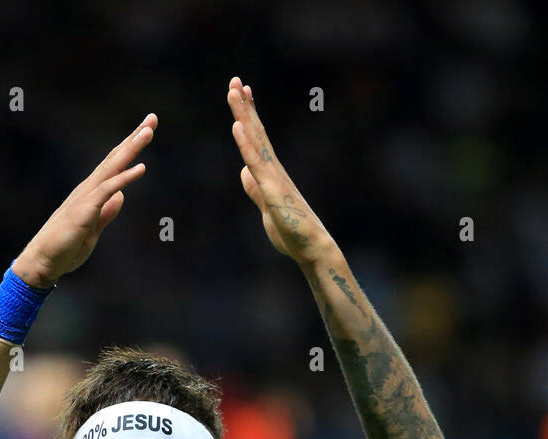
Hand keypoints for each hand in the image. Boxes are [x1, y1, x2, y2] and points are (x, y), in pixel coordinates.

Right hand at [15, 113, 156, 286]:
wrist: (43, 261)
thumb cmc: (65, 247)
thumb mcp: (93, 228)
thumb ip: (107, 212)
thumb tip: (119, 196)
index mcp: (92, 193)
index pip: (114, 165)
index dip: (130, 147)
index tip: (146, 130)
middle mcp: (89, 189)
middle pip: (115, 158)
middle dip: (134, 138)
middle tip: (152, 119)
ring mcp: (86, 198)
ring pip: (111, 167)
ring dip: (130, 149)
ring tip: (147, 132)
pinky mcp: (85, 210)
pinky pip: (107, 190)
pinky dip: (124, 178)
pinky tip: (140, 168)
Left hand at [227, 77, 333, 263]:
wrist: (312, 248)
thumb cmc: (293, 232)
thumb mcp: (267, 207)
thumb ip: (255, 190)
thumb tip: (245, 173)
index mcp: (271, 173)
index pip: (257, 139)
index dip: (248, 115)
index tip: (242, 93)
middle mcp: (274, 169)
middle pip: (256, 131)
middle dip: (245, 106)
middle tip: (235, 80)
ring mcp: (273, 177)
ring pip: (255, 140)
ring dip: (244, 114)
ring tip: (235, 91)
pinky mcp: (272, 190)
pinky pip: (256, 163)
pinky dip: (246, 143)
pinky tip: (237, 125)